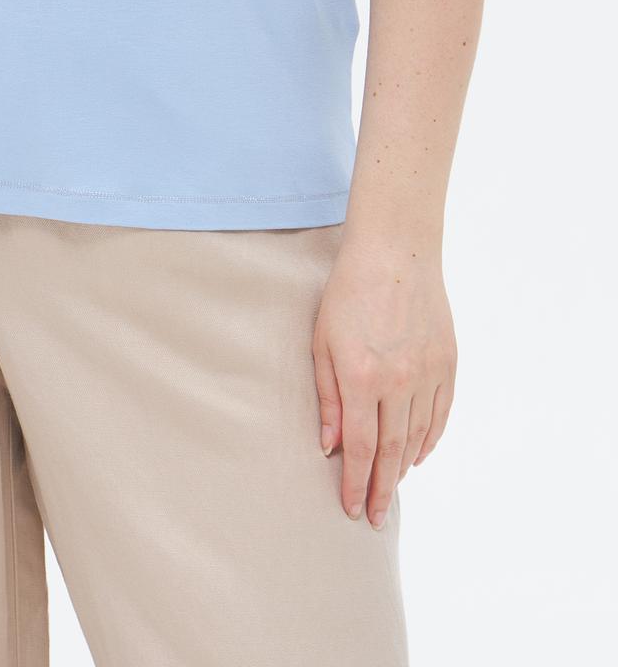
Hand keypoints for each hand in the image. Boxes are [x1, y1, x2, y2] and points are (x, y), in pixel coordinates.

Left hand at [311, 232, 456, 527]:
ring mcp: (428, 374)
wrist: (396, 252)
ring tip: (391, 490)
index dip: (355, 482)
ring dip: (404, 469)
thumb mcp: (322, 340)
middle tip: (374, 518)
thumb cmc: (348, 292)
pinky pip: (440, 415)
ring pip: (418, 437)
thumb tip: (329, 445)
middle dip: (381, 489)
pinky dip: (429, 441)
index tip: (350, 508)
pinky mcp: (448, 363)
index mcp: (362, 377)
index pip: (360, 448)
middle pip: (392, 452)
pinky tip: (418, 456)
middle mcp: (399, 382)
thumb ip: (326, 395)